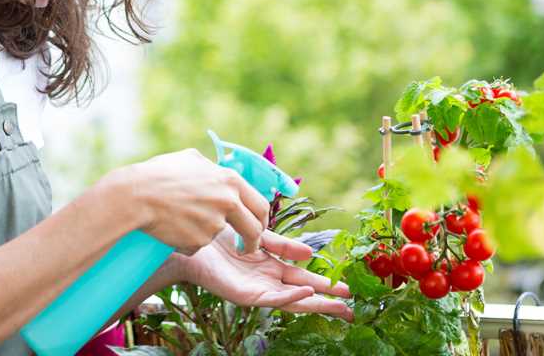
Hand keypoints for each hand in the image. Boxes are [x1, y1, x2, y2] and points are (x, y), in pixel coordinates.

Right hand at [114, 150, 269, 254]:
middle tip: (246, 247)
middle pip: (253, 229)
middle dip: (253, 241)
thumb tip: (217, 170)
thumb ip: (211, 168)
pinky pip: (198, 245)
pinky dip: (188, 241)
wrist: (136, 195)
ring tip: (180, 220)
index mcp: (230, 180)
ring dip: (205, 233)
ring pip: (219, 235)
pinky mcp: (200, 241)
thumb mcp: (190, 159)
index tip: (258, 227)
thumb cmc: (159, 174)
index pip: (261, 204)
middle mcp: (228, 202)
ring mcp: (214, 223)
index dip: (261, 219)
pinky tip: (171, 227)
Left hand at [179, 227, 353, 322]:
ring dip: (315, 303)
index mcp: (272, 267)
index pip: (305, 278)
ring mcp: (258, 290)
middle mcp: (268, 281)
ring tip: (338, 304)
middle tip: (352, 307)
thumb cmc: (220, 237)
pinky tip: (307, 294)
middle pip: (304, 294)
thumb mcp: (258, 236)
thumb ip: (282, 245)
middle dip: (327, 300)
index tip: (347, 287)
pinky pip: (273, 298)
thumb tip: (310, 254)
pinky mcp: (246, 296)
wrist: (191, 242)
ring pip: (292, 301)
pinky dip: (291, 297)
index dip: (326, 284)